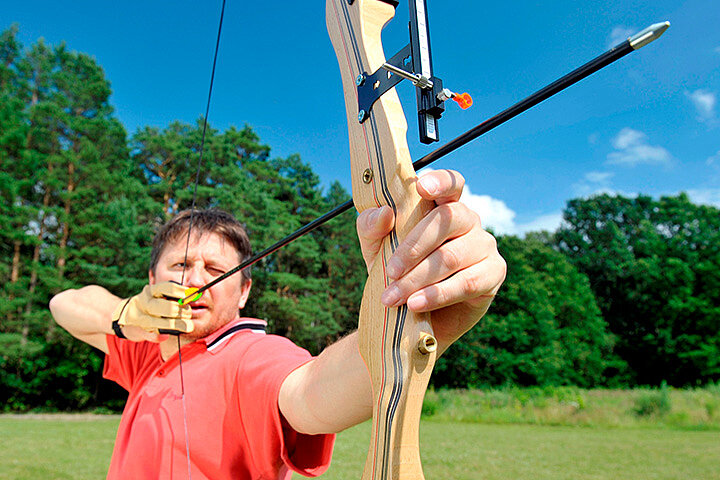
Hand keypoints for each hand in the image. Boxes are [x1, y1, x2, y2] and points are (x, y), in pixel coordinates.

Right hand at [112, 282, 193, 341]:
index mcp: (150, 292)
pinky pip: (147, 333)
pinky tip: (165, 337)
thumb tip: (193, 296)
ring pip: (154, 320)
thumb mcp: (158, 297)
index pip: (166, 287)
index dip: (180, 291)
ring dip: (172, 324)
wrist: (124, 317)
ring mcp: (138, 317)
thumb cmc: (149, 307)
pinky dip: (156, 336)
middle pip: (161, 305)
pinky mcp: (136, 330)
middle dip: (177, 310)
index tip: (192, 294)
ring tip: (188, 326)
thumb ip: (173, 298)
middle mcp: (143, 302)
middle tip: (189, 314)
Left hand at [356, 169, 505, 351]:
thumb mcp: (376, 248)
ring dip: (418, 279)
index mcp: (443, 205)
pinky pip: (467, 282)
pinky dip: (438, 294)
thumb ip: (371, 227)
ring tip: (394, 297)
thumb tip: (385, 214)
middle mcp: (469, 220)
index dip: (440, 181)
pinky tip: (416, 304)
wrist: (415, 316)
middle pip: (447, 220)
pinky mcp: (494, 273)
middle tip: (391, 271)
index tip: (422, 188)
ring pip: (452, 256)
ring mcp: (485, 245)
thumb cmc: (399, 272)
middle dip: (413, 247)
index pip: (451, 183)